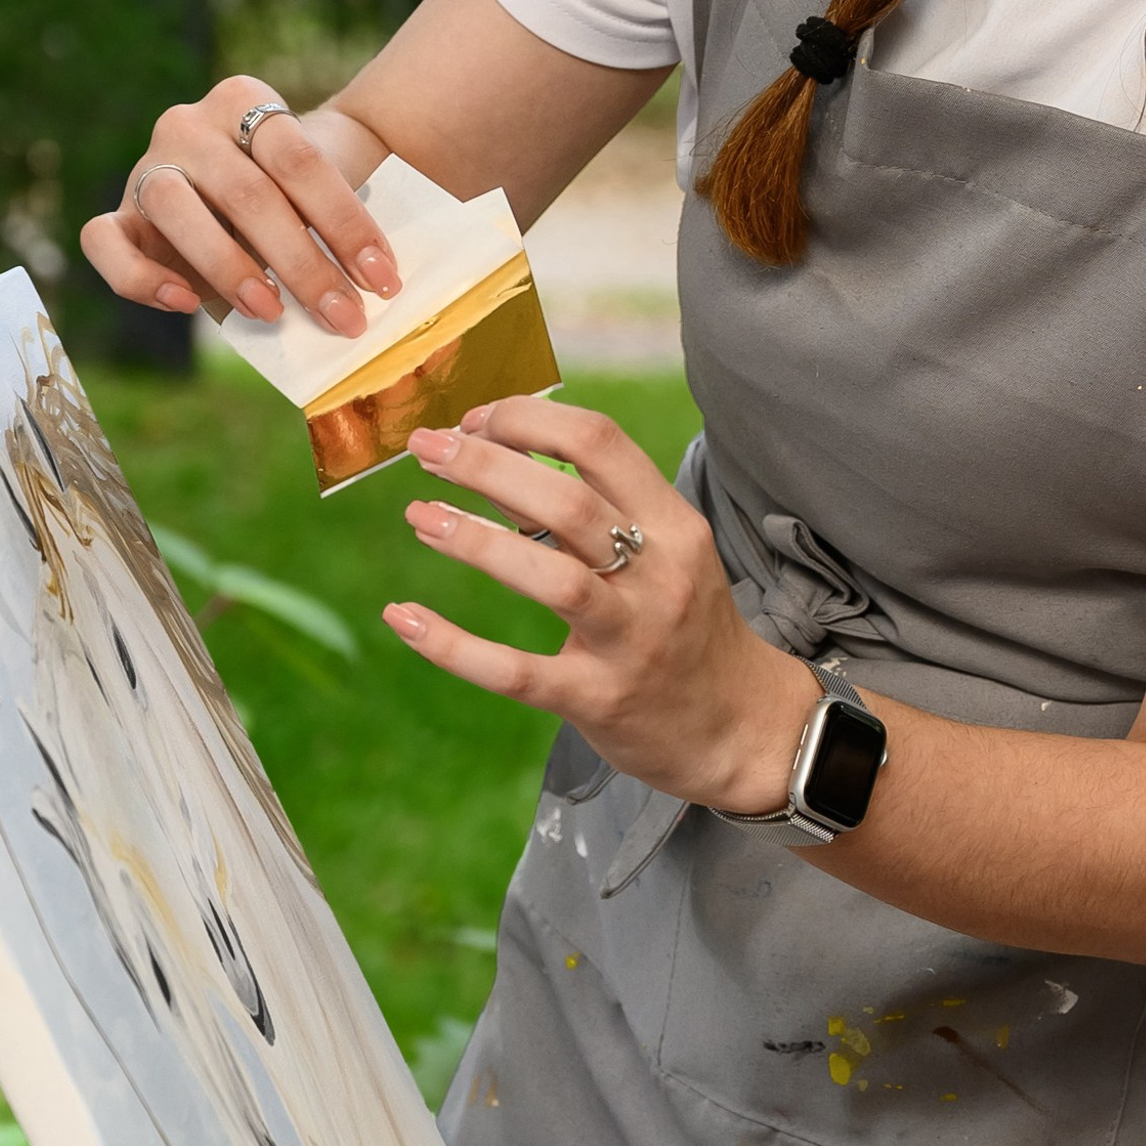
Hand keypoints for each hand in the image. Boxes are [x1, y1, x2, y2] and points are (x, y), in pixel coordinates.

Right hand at [77, 75, 401, 335]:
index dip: (345, 224)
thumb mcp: (323, 187)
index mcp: (245, 100)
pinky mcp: (119, 214)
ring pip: (174, 207)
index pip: (299, 161)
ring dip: (227, 267)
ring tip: (272, 311)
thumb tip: (363, 290)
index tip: (383, 279)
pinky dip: (141, 276)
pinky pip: (105, 240)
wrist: (261, 180)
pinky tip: (186, 302)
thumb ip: (333, 222)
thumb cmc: (303, 185)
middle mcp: (188, 124)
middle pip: (246, 192)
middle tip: (343, 316)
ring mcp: (147, 166)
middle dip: (301, 264)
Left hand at [385, 397, 816, 814]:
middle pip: (568, 499)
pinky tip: (404, 617)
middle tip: (428, 451)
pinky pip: (517, 671)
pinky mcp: (599, 699)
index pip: (599, 441)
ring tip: (420, 515)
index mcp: (674, 526)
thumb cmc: (686, 626)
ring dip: (474, 539)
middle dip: (486, 463)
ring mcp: (631, 640)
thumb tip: (495, 462)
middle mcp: (659, 576)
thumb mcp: (661, 556)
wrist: (741, 726)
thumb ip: (588, 511)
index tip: (476, 421)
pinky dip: (454, 645)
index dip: (527, 419)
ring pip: (551, 576)